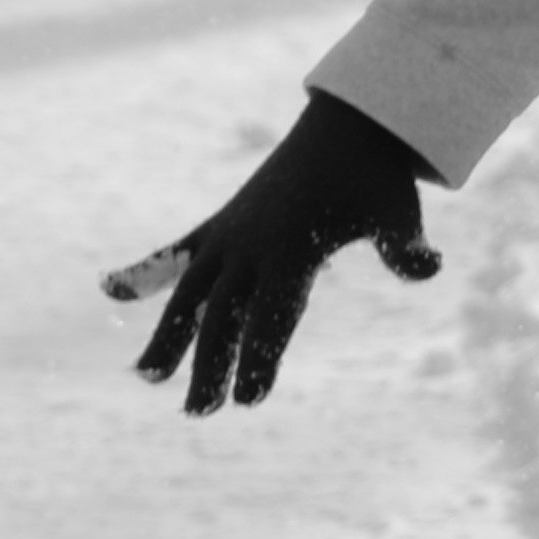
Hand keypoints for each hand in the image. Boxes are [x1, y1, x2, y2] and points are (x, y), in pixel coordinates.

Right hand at [102, 89, 441, 414]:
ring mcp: (230, 233)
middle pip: (223, 315)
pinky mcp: (222, 225)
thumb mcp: (397, 210)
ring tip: (146, 377)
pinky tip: (110, 287)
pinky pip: (178, 252)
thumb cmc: (374, 178)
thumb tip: (429, 267)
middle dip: (209, 364)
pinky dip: (146, 268)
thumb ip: (406, 247)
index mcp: (290, 248)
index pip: (270, 315)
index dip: (259, 357)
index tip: (248, 401)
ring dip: (168, 334)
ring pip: (190, 292)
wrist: (346, 125)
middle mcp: (251, 244)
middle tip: (200, 413)